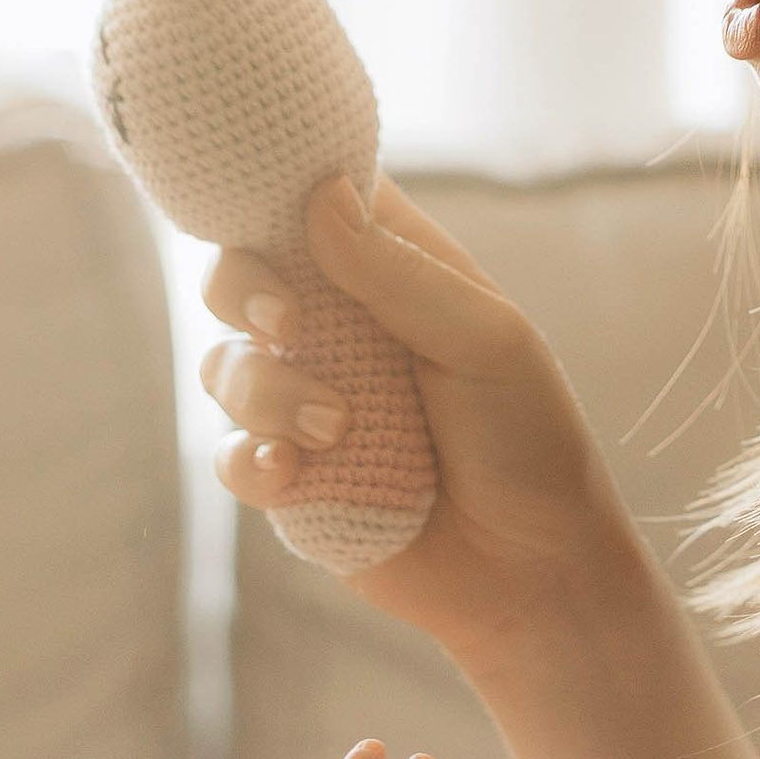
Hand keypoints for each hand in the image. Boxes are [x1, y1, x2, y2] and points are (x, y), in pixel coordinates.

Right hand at [200, 176, 634, 653]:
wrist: (535, 571)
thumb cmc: (529, 439)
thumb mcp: (485, 342)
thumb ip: (398, 274)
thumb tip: (319, 195)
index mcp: (389, 270)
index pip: (308, 198)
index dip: (269, 187)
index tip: (266, 207)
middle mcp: (336, 326)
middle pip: (239, 272)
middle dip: (240, 288)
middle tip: (288, 324)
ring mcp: (304, 401)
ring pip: (224, 364)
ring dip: (264, 390)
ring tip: (337, 429)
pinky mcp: (290, 477)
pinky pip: (231, 453)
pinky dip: (249, 459)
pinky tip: (292, 472)